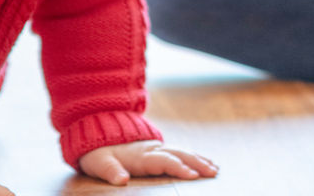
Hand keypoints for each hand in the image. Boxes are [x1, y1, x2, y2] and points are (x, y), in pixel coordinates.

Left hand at [79, 139, 217, 185]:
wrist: (97, 133)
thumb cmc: (99, 154)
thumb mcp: (100, 164)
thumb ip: (111, 171)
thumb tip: (122, 181)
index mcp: (141, 155)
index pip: (164, 161)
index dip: (178, 167)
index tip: (193, 176)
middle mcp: (152, 150)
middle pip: (179, 154)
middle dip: (197, 163)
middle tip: (214, 172)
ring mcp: (157, 148)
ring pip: (183, 151)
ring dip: (200, 159)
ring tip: (215, 168)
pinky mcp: (159, 149)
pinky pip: (181, 151)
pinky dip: (195, 156)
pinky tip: (206, 161)